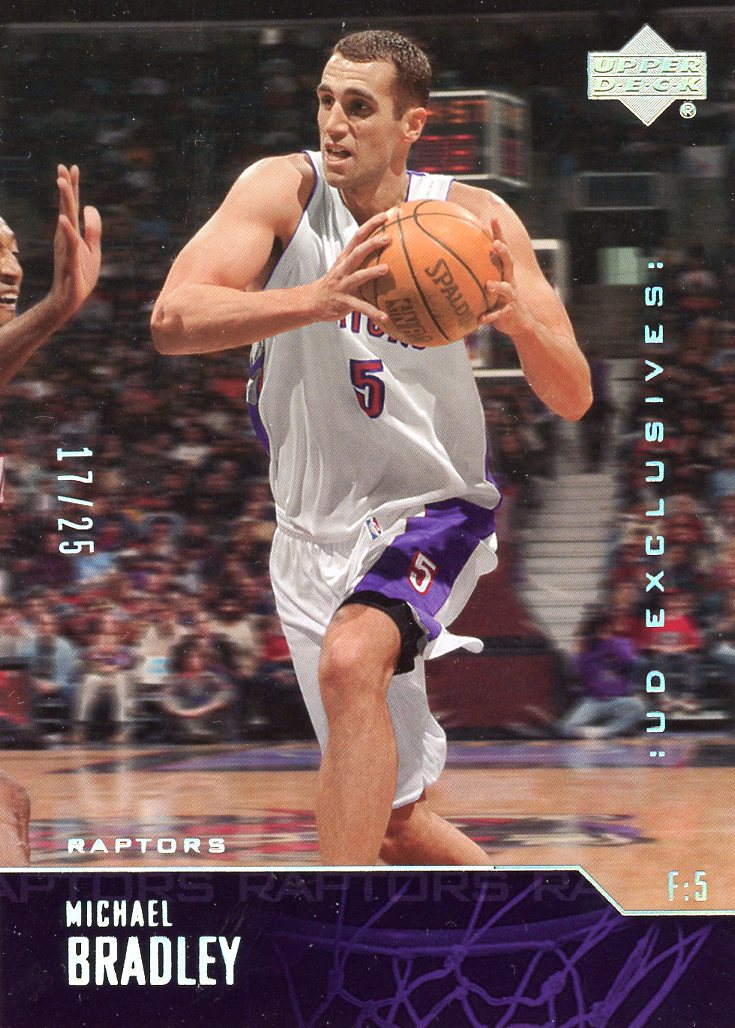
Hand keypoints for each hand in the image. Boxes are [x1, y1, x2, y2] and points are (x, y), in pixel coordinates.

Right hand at [48, 165, 101, 321]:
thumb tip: (90, 206)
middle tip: (62, 166)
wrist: (70, 300)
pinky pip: (69, 244)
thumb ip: (93, 230)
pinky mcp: (70, 261)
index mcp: (73, 233)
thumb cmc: (81, 275)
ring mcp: (67, 247)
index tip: (72, 167)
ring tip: (61, 182)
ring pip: (66, 220)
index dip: (74, 187)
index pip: (73, 205)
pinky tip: (64, 218)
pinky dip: (67, 231)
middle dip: (66, 187)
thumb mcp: (93, 250)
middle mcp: (66, 236)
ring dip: (64, 201)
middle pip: (67, 207)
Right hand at [309, 210, 390, 324]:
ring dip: (372, 272)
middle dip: (372, 243)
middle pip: (357, 252)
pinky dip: (373, 312)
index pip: (358, 236)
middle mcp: (344, 269)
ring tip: (387, 269)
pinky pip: (360, 307)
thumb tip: (388, 250)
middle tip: (388, 238)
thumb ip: (363, 258)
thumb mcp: (346, 267)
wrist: (312, 302)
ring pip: (358, 276)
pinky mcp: (344, 302)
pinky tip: (385, 318)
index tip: (387, 214)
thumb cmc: (335, 284)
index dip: (372, 224)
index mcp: (346, 258)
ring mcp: (343, 285)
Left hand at [478, 218, 534, 337]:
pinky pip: (498, 315)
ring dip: (498, 287)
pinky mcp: (509, 313)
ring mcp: (510, 297)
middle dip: (503, 253)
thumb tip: (452, 261)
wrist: (519, 322)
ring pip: (506, 289)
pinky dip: (490, 317)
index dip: (499, 234)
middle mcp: (509, 281)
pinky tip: (480, 319)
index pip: (502, 249)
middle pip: (509, 263)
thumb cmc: (499, 301)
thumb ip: (477, 273)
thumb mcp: (490, 285)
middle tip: (496, 244)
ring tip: (488, 286)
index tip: (493, 219)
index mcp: (504, 272)